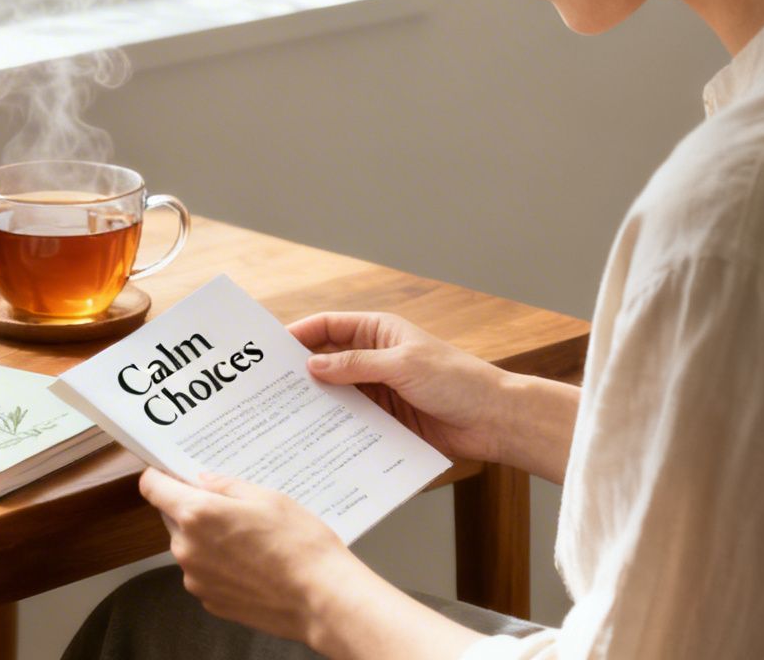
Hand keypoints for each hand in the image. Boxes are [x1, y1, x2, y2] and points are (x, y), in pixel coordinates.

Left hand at [138, 468, 488, 658]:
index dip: (159, 476)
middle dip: (195, 509)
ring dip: (208, 540)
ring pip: (191, 548)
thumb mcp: (267, 497)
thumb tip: (203, 482)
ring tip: (251, 540)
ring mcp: (197, 580)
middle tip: (232, 507)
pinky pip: (205, 574)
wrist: (321, 598)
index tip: (169, 472)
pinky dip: (220, 567)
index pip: (152, 487)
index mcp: (196, 515)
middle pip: (174, 518)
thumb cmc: (299, 545)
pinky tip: (253, 564)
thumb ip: (226, 487)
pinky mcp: (211, 602)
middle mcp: (187, 549)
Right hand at [288, 311, 511, 463]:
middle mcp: (375, 358)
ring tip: (285, 415)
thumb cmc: (457, 381)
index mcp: (380, 332)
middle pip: (328, 360)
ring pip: (337, 393)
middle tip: (269, 387)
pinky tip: (316, 436)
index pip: (330, 326)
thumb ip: (356, 365)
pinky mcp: (386, 419)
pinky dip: (336, 425)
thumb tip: (313, 365)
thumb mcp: (402, 365)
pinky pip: (353, 420)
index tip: (272, 349)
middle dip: (301, 371)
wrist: (494, 420)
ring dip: (317, 402)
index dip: (300, 334)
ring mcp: (380, 390)